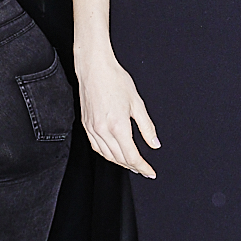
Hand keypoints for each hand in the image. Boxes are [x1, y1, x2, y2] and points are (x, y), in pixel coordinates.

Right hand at [77, 50, 159, 177]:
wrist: (94, 68)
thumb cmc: (115, 80)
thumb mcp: (137, 103)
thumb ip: (147, 127)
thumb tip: (154, 144)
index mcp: (118, 126)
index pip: (132, 156)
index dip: (142, 166)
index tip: (150, 172)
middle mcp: (103, 130)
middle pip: (119, 158)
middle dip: (133, 166)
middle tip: (144, 169)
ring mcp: (92, 129)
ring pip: (106, 155)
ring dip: (120, 163)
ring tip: (131, 164)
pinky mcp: (86, 125)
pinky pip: (96, 147)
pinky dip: (106, 154)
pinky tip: (114, 153)